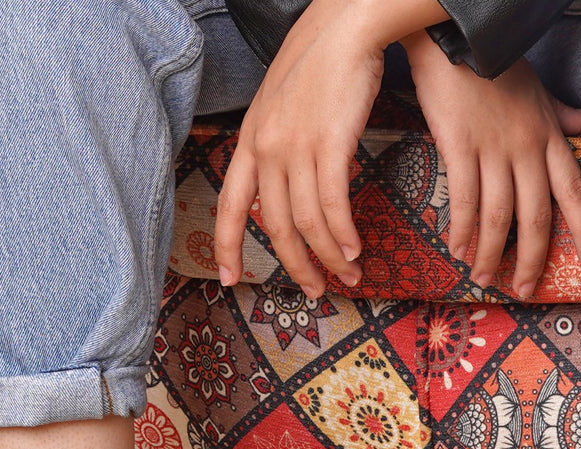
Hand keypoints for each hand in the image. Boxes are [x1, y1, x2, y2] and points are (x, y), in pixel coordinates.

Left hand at [213, 0, 380, 297]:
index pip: (230, 204)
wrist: (346, 22)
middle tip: (316, 290)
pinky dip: (343, 234)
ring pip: (306, 223)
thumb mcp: (283, 104)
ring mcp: (295, 145)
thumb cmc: (321, 60)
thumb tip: (291, 182)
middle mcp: (266, 146)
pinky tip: (354, 249)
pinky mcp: (328, 143)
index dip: (227, 245)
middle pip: (274, 226)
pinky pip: (332, 205)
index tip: (230, 278)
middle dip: (296, 266)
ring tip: (348, 273)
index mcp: (251, 139)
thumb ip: (280, 144)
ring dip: (329, 257)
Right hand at [404, 33, 580, 296]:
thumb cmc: (495, 63)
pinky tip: (456, 249)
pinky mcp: (460, 147)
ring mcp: (494, 150)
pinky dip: (461, 230)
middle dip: (534, 261)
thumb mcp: (537, 89)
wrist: (458, 33)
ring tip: (484, 278)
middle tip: (526, 290)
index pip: (574, 195)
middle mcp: (527, 149)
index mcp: (549, 138)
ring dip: (491, 254)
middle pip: (537, 218)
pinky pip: (465, 200)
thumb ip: (561, 114)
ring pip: (499, 217)